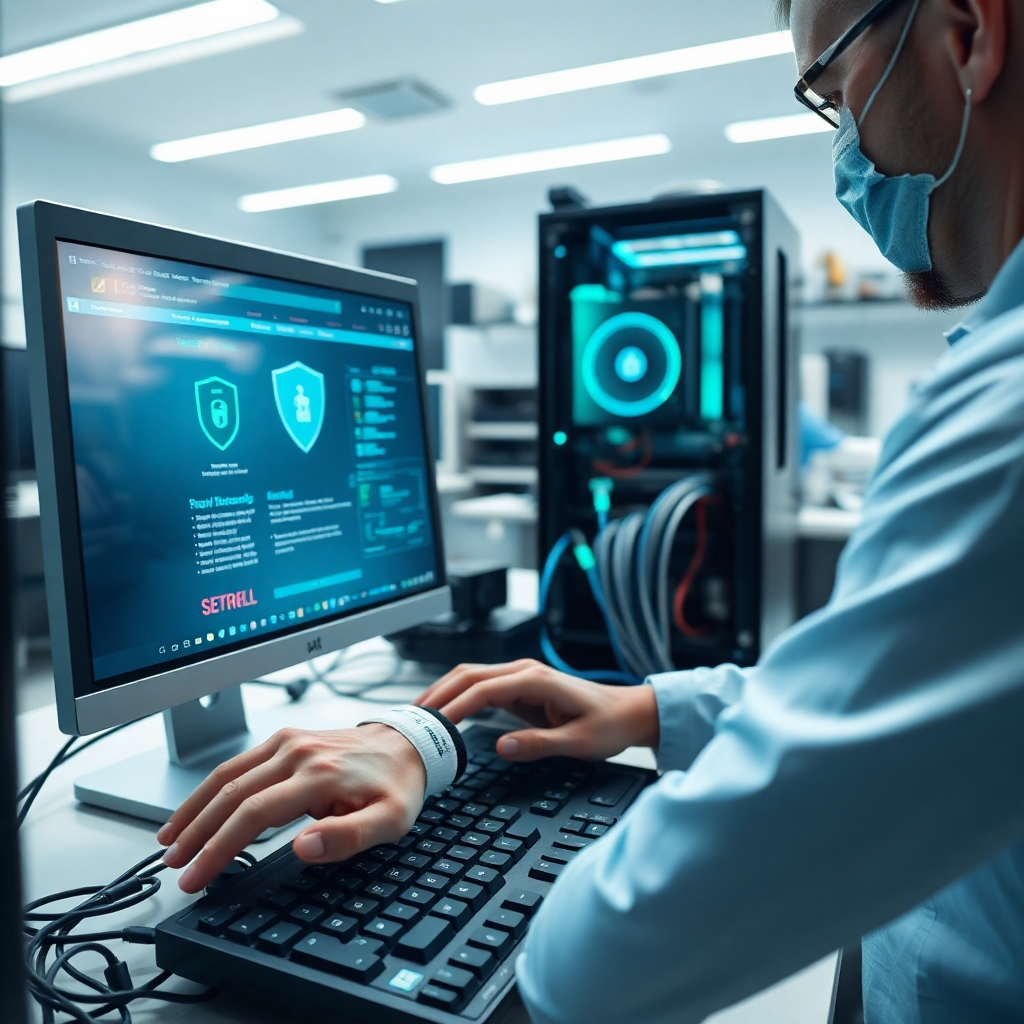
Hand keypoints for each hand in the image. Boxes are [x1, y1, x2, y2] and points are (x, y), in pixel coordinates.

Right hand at [157, 724, 425, 893]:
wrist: (409, 745)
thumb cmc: (398, 786)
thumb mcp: (389, 821)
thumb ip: (347, 837)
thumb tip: (303, 847)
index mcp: (319, 774)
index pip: (254, 814)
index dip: (219, 848)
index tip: (197, 877)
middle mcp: (298, 752)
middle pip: (231, 793)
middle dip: (197, 832)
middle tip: (174, 866)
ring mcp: (289, 742)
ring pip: (227, 774)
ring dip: (195, 808)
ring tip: (170, 840)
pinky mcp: (286, 739)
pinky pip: (240, 763)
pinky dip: (212, 787)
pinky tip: (198, 808)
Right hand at [416, 659, 658, 761]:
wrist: (627, 713)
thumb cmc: (608, 725)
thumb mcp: (578, 743)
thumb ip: (539, 744)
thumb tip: (500, 747)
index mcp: (536, 680)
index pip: (483, 689)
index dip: (455, 706)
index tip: (433, 726)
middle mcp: (524, 671)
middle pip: (468, 674)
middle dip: (438, 694)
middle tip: (411, 720)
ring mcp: (521, 675)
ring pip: (470, 676)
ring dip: (443, 691)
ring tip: (418, 715)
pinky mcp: (519, 686)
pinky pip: (480, 686)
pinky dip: (457, 695)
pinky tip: (443, 712)